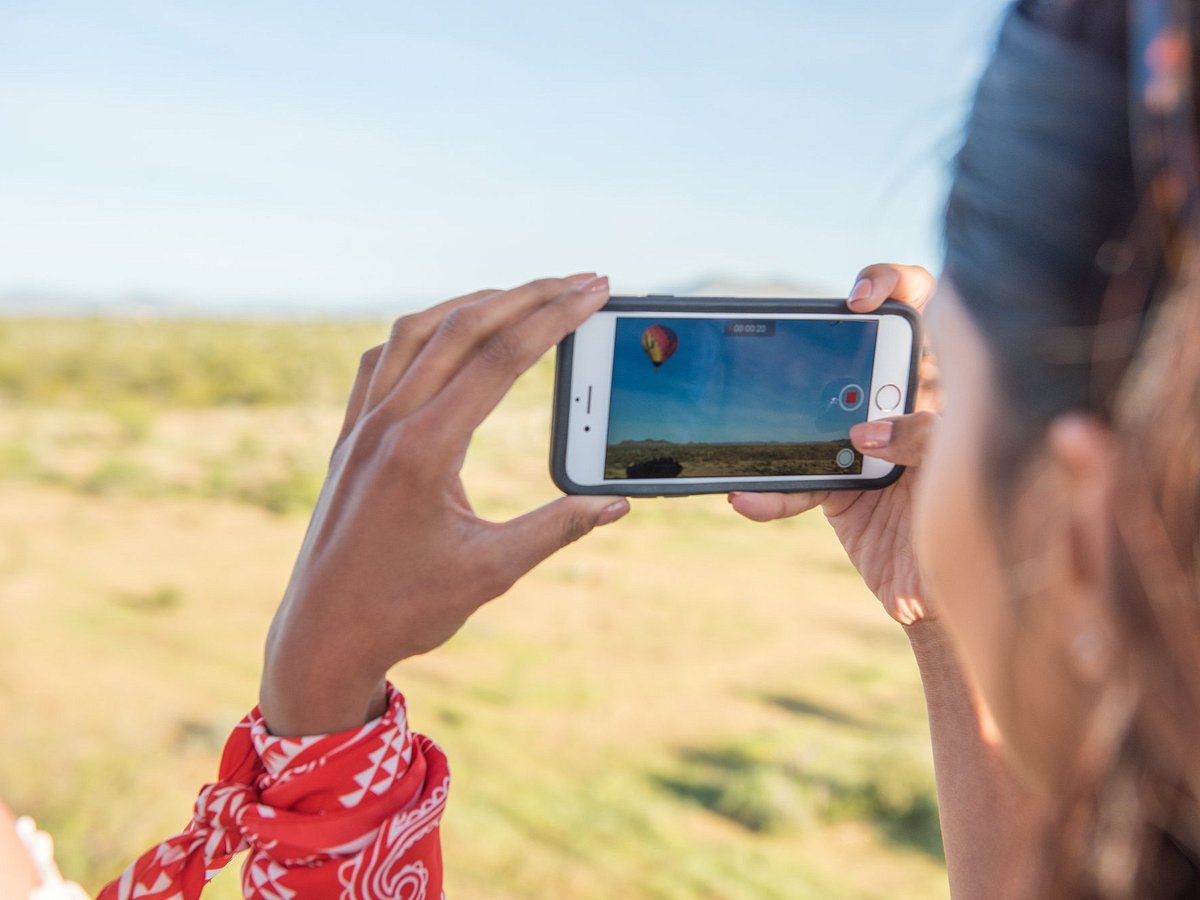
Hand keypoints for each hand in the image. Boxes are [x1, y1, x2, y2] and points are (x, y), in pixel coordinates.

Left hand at [259, 275, 630, 735]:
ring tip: (526, 296)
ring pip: (418, 332)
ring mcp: (362, 426)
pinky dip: (425, 331)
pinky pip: (383, 358)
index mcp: (424, 449)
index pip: (500, 358)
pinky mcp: (350, 437)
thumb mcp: (492, 572)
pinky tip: (449, 334)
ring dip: (475, 304)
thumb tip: (614, 504)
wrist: (321, 637)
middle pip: (463, 328)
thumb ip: (557, 528)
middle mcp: (388, 423)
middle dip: (529, 296)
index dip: (555, 318)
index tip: (595, 290)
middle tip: (581, 280)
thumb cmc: (404, 610)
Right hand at [728, 264, 938, 626]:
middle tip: (806, 346)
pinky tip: (750, 501)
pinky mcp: (838, 488)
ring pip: (816, 415)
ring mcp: (866, 446)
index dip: (896, 286)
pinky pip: (797, 482)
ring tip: (767, 435)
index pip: (931, 312)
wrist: (955, 602)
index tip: (863, 299)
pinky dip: (771, 495)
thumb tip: (865, 432)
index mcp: (951, 386)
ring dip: (787, 425)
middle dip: (828, 344)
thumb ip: (926, 440)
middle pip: (859, 352)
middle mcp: (905, 406)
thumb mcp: (966, 475)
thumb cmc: (986, 530)